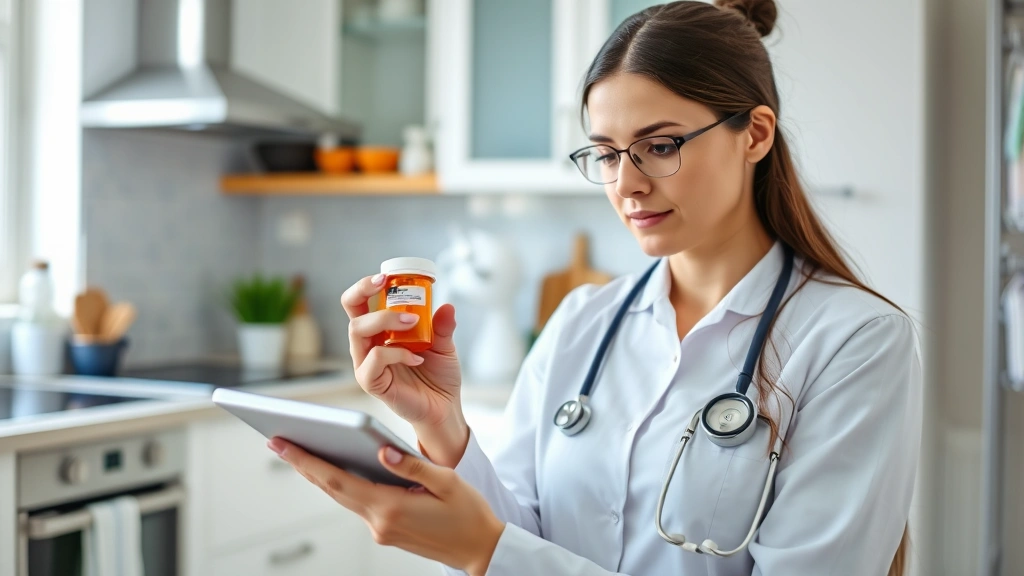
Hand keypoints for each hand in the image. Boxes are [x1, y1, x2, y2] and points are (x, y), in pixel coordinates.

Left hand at [269, 437, 503, 575]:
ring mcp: (381, 530)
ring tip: (300, 450)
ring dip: (320, 475)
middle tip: (277, 441)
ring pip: (343, 497)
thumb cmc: (469, 514)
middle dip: (303, 464)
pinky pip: (359, 503)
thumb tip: (381, 450)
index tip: (281, 444)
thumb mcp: (446, 481)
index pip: (337, 480)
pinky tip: (337, 469)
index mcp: (391, 507)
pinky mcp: (387, 531)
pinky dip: (343, 485)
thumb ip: (411, 464)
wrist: (481, 550)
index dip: (306, 461)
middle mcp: (379, 522)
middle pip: (332, 489)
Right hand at [342, 274, 467, 464]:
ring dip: (384, 319)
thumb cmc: (438, 376)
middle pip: (351, 312)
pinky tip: (417, 358)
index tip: (385, 276)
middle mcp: (368, 345)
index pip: (360, 304)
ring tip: (412, 322)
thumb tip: (447, 306)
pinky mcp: (371, 382)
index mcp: (380, 332)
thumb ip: (442, 327)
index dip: (364, 286)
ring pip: (357, 331)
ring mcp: (367, 364)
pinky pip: (374, 359)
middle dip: (365, 292)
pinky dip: (396, 353)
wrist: (444, 408)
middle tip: (388, 285)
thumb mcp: (445, 346)